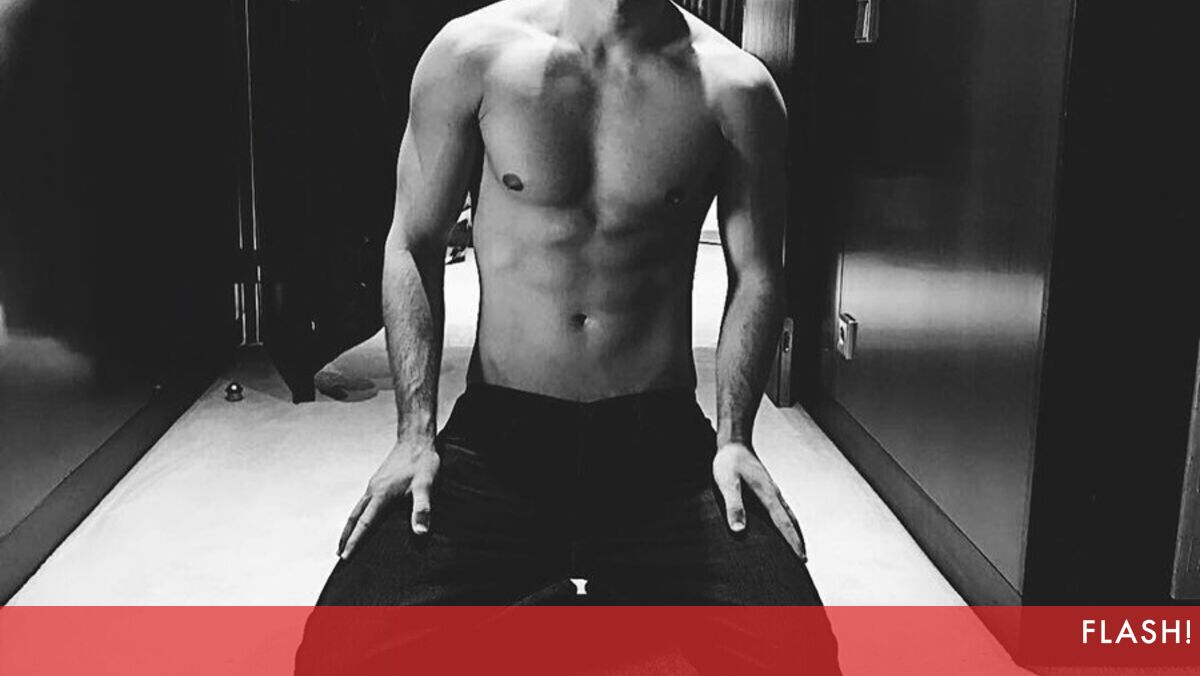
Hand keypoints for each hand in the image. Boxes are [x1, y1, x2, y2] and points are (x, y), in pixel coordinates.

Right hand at [338, 438, 439, 558]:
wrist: (416, 439)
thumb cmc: (422, 462)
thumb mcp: (426, 485)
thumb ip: (422, 509)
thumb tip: (420, 532)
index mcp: (382, 495)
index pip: (364, 523)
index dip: (355, 542)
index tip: (344, 557)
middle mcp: (373, 491)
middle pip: (354, 518)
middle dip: (345, 537)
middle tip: (338, 555)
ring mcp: (374, 486)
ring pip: (357, 510)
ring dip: (350, 527)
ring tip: (345, 542)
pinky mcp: (379, 482)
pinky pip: (363, 503)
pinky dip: (358, 516)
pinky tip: (362, 520)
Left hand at [713, 442, 806, 562]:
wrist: (734, 442)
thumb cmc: (729, 462)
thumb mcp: (727, 484)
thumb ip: (734, 506)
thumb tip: (739, 531)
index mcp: (767, 495)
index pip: (783, 524)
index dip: (793, 542)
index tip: (802, 559)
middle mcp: (774, 494)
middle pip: (791, 522)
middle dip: (798, 541)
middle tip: (804, 561)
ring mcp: (772, 491)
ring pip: (788, 515)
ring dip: (794, 531)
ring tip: (798, 546)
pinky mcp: (766, 489)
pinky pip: (781, 509)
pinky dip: (787, 521)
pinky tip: (783, 524)